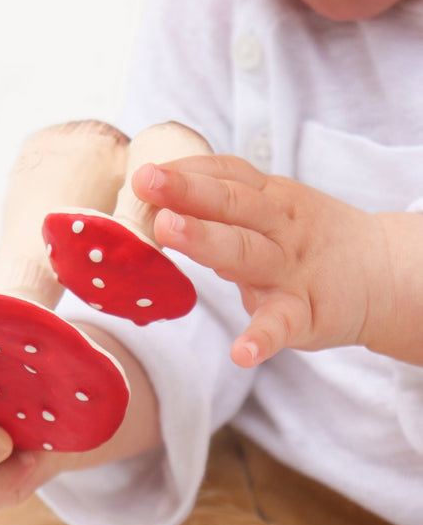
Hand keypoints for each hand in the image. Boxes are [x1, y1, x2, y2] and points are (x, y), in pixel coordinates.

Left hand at [132, 155, 395, 366]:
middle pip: (232, 204)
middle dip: (188, 192)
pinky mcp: (307, 314)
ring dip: (207, 240)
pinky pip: (282, 324)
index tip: (145, 173)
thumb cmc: (303, 240)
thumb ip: (221, 207)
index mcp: (269, 198)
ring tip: (168, 230)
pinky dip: (262, 337)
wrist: (380, 274)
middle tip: (146, 184)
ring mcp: (292, 269)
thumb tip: (153, 204)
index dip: (187, 171)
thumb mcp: (270, 211)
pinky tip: (240, 352)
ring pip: (248, 251)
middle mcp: (279, 226)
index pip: (227, 175)